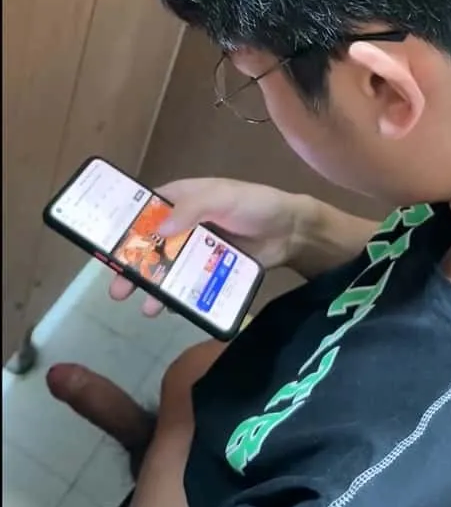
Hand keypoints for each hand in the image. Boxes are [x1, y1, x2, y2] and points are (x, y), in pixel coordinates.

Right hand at [109, 177, 302, 316]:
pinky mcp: (209, 270)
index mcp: (182, 199)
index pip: (144, 210)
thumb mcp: (223, 198)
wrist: (291, 232)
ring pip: (166, 268)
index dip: (124, 227)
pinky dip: (176, 296)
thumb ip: (191, 209)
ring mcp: (195, 249)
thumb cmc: (254, 205)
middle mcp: (183, 224)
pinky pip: (187, 283)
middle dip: (131, 266)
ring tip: (145, 306)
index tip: (103, 247)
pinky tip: (169, 309)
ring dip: (152, 287)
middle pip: (149, 245)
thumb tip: (157, 229)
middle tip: (117, 289)